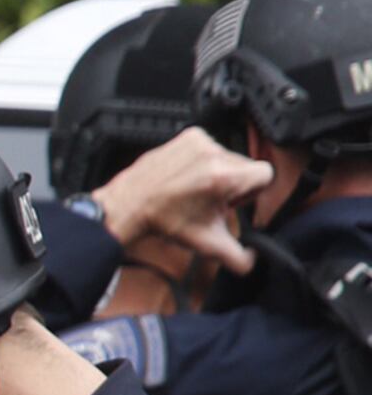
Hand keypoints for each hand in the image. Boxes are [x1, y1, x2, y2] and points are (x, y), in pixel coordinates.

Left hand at [91, 127, 269, 278]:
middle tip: (209, 199)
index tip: (232, 201)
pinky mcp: (189, 136)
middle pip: (246, 166)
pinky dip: (203, 160)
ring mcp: (200, 142)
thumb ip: (239, 257)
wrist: (128, 205)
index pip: (266, 174)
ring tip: (194, 189)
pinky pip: (211, 147)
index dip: (252, 191)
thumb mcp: (208, 244)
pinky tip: (187, 176)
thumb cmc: (164, 222)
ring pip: (228, 156)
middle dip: (234, 184)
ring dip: (217, 172)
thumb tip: (253, 259)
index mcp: (225, 177)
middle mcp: (213, 155)